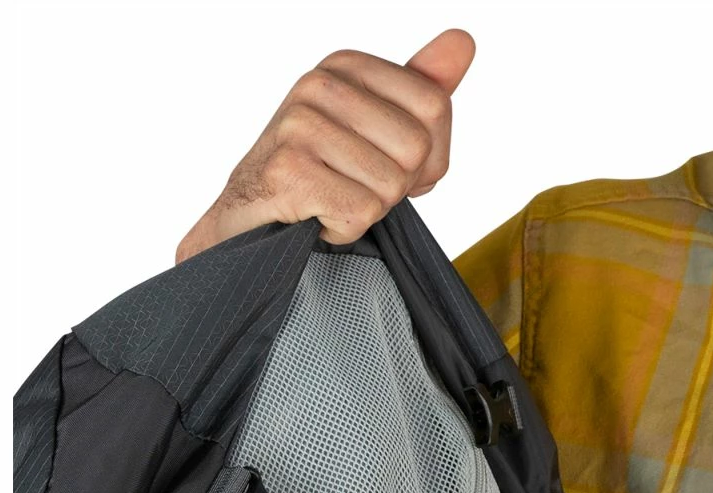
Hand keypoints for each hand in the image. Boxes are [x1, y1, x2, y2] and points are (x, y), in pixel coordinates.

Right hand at [176, 29, 475, 261]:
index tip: (389, 168)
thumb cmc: (319, 176)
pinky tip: (315, 217)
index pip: (435, 107)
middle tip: (355, 189)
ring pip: (389, 187)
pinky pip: (359, 214)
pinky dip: (344, 231)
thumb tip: (463, 41)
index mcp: (346, 66)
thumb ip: (422, 90)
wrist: (249, 221)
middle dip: (397, 188)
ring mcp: (299, 126)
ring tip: (331, 201)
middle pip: (416, 148)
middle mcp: (319, 85)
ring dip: (367, 212)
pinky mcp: (287, 171)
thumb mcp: (377, 128)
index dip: (429, 158)